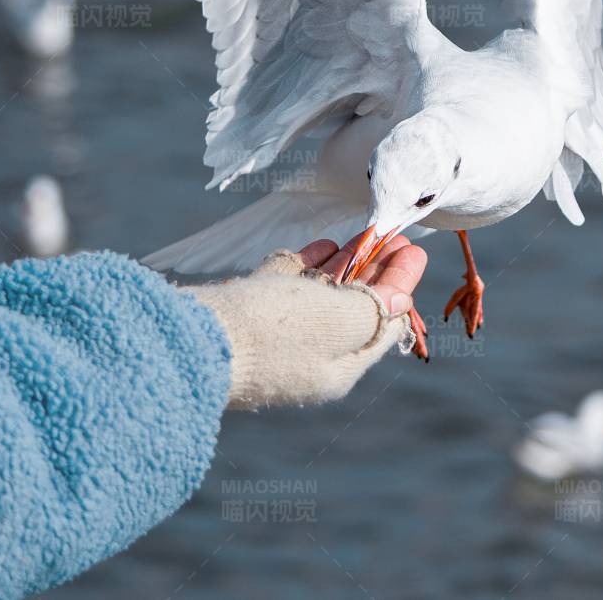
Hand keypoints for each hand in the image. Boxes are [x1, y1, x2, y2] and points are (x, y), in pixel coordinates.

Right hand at [182, 236, 427, 410]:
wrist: (189, 339)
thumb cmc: (276, 332)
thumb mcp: (342, 321)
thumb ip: (375, 308)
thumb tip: (400, 302)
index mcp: (338, 367)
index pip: (383, 324)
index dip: (401, 285)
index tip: (413, 248)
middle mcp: (310, 356)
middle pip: (354, 307)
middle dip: (377, 271)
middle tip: (394, 236)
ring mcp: (276, 335)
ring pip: (321, 295)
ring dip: (346, 264)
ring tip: (366, 235)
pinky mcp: (247, 313)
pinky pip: (285, 286)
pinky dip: (307, 265)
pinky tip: (322, 245)